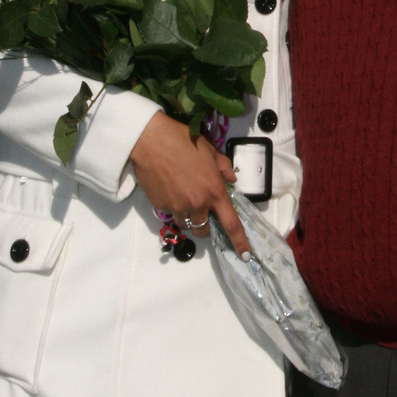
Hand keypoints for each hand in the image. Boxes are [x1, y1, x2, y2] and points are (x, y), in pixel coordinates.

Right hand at [129, 114, 249, 256]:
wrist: (151, 141)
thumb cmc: (183, 141)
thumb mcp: (210, 151)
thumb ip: (224, 168)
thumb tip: (232, 180)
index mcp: (214, 191)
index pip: (231, 224)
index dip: (239, 242)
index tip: (245, 256)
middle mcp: (197, 204)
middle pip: (204, 231)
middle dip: (205, 225)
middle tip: (201, 209)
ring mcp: (178, 207)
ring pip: (187, 224)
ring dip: (189, 217)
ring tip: (183, 196)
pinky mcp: (161, 206)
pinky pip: (171, 213)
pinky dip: (173, 206)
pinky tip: (169, 188)